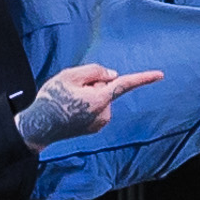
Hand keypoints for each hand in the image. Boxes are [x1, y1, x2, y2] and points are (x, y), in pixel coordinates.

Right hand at [16, 64, 163, 149]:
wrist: (38, 127)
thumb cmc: (52, 99)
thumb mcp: (70, 76)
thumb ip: (94, 71)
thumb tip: (112, 75)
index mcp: (100, 100)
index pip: (125, 84)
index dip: (143, 78)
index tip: (160, 75)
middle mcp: (104, 114)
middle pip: (106, 88)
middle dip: (93, 85)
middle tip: (70, 90)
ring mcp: (99, 123)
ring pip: (100, 99)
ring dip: (88, 96)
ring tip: (68, 101)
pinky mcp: (94, 128)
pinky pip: (95, 108)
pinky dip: (85, 105)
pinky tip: (70, 110)